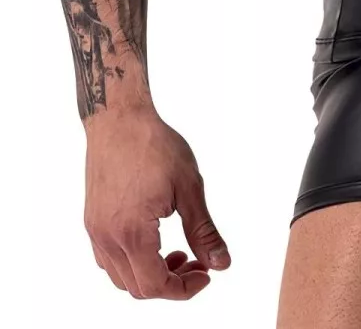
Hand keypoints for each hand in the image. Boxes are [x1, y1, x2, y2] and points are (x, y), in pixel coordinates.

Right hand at [84, 105, 230, 298]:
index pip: (155, 286)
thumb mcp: (189, 187)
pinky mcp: (92, 220)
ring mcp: (96, 231)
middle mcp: (108, 238)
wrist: (118, 118)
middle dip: (170, 284)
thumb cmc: (153, 145)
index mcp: (133, 233)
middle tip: (196, 263)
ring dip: (149, 275)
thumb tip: (221, 263)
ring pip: (120, 277)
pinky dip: (132, 262)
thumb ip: (203, 230)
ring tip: (176, 253)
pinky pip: (108, 259)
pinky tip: (152, 241)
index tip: (206, 274)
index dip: (184, 289)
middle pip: (137, 288)